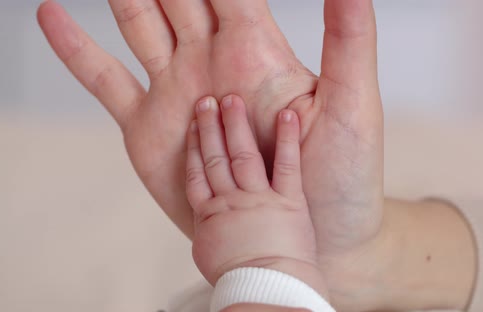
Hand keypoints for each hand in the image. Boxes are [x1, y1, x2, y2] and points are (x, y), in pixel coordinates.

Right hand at [38, 0, 381, 307]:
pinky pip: (105, 80)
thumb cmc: (340, 175)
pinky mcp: (147, 128)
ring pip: (138, 25)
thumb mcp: (352, 106)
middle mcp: (211, 59)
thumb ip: (349, 40)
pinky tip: (52, 14)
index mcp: (257, 48)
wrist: (302, 237)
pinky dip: (76, 49)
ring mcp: (176, 91)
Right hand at [186, 95, 325, 294]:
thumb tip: (208, 217)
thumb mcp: (210, 255)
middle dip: (209, 127)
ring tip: (229, 100)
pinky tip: (287, 115)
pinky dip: (287, 139)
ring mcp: (261, 199)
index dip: (194, 146)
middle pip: (215, 157)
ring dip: (235, 126)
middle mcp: (232, 201)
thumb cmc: (242, 283)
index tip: (192, 125)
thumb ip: (209, 227)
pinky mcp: (290, 202)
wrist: (271, 293)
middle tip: (204, 100)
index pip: (197, 174)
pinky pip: (287, 165)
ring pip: (242, 155)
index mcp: (211, 215)